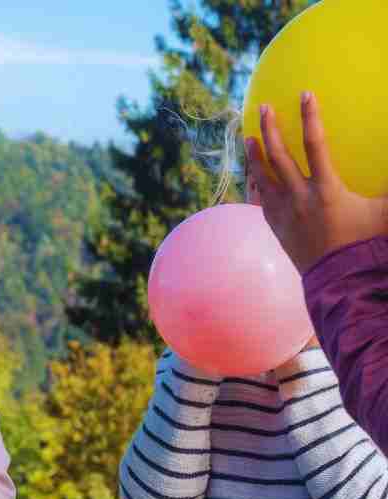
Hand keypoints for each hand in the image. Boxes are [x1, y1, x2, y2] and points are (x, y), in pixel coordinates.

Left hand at [246, 92, 387, 273]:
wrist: (338, 279)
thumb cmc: (364, 243)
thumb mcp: (384, 212)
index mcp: (326, 189)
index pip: (316, 144)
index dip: (311, 116)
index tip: (306, 94)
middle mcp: (299, 197)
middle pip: (278, 156)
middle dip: (270, 128)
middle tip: (264, 107)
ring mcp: (283, 212)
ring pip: (262, 177)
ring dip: (254, 155)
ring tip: (249, 137)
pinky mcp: (275, 225)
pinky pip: (260, 199)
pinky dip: (255, 183)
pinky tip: (252, 174)